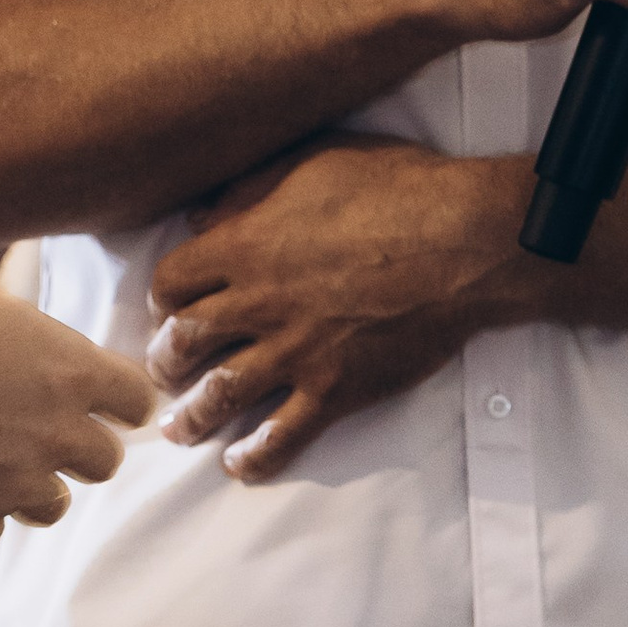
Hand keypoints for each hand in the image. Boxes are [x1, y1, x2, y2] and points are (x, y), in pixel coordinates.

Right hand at [0, 255, 151, 546]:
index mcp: (68, 368)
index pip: (137, 398)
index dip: (121, 398)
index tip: (103, 398)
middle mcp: (56, 432)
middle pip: (105, 461)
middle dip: (79, 447)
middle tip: (41, 428)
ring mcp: (15, 482)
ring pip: (53, 506)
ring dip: (30, 485)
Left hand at [146, 141, 529, 481]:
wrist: (466, 241)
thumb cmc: (397, 188)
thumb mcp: (313, 162)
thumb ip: (249, 189)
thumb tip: (200, 214)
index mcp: (246, 246)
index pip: (171, 283)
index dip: (162, 300)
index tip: (167, 310)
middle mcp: (259, 303)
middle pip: (183, 343)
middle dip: (165, 362)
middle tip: (164, 373)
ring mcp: (296, 350)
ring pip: (221, 395)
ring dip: (193, 417)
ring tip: (180, 429)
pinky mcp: (336, 388)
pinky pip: (283, 434)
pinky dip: (256, 455)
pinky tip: (241, 464)